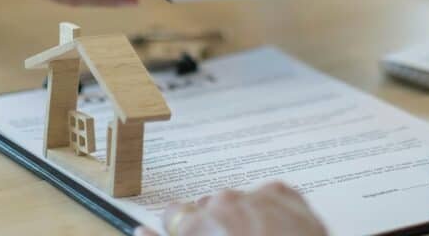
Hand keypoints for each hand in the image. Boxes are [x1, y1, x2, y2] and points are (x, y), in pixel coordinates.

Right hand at [136, 182, 326, 235]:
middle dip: (214, 224)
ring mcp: (258, 195)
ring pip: (241, 201)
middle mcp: (226, 201)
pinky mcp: (287, 195)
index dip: (180, 228)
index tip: (188, 235)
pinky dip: (269, 211)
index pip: (172, 213)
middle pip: (208, 207)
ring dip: (243, 217)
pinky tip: (273, 231)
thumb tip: (141, 233)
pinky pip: (269, 197)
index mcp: (198, 221)